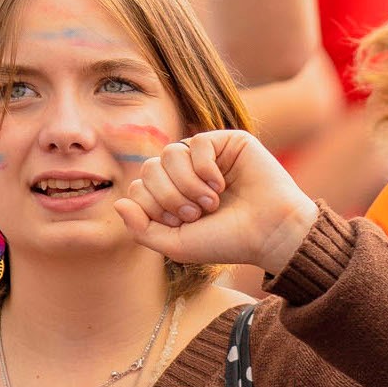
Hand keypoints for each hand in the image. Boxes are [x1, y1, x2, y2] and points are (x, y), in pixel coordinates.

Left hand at [114, 128, 316, 278]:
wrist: (270, 234)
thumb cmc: (227, 241)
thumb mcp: (176, 244)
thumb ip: (141, 229)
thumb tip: (118, 203)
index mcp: (172, 195)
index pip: (138, 187)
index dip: (153, 206)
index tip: (181, 223)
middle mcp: (187, 173)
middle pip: (150, 168)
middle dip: (169, 196)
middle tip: (197, 213)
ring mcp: (206, 156)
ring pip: (169, 153)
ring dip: (187, 184)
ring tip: (211, 201)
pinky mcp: (228, 142)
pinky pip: (196, 142)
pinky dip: (204, 168)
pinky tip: (220, 184)